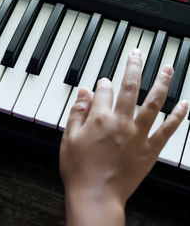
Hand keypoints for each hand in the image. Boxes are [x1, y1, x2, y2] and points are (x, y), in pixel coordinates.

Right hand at [60, 49, 187, 225]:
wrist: (95, 195)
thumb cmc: (79, 169)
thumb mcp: (69, 137)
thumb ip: (77, 112)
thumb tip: (84, 91)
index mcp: (99, 118)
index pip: (103, 90)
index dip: (102, 83)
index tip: (103, 82)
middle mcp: (121, 122)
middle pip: (129, 87)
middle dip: (134, 67)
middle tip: (138, 53)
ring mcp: (138, 135)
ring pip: (153, 103)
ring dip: (161, 83)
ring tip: (168, 67)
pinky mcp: (150, 150)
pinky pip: (167, 130)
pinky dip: (177, 116)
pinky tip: (184, 104)